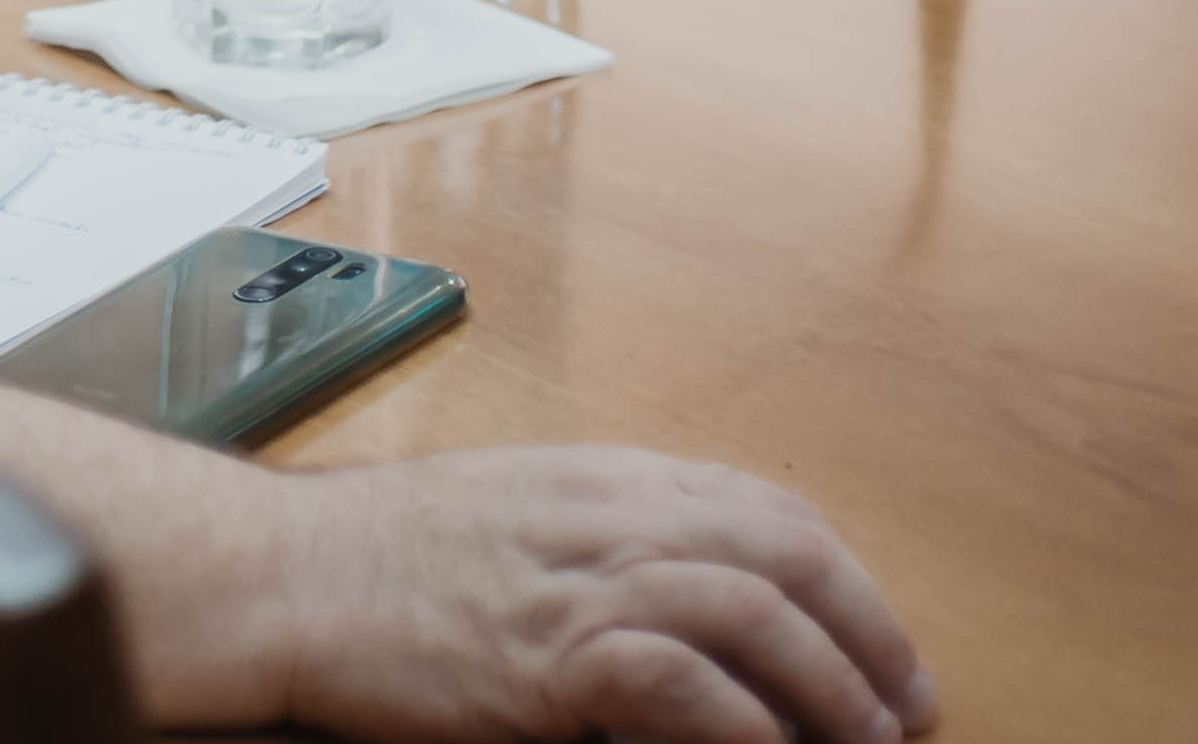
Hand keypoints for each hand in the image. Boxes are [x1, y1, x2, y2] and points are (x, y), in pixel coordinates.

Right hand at [237, 448, 936, 743]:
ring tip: (861, 738)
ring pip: (751, 607)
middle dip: (866, 631)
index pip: (764, 508)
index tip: (880, 645)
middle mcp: (609, 516)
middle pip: (784, 549)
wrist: (291, 575)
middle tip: (906, 707)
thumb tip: (688, 590)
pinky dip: (736, 722)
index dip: (842, 579)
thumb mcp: (515, 506)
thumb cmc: (387, 556)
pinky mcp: (545, 655)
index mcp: (606, 479)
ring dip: (827, 681)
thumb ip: (600, 532)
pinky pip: (674, 679)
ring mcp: (578, 582)